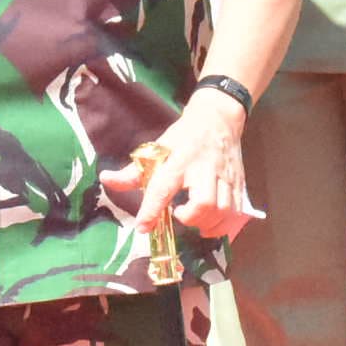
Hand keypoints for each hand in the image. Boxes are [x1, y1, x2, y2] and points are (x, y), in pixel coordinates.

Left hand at [100, 90, 250, 239]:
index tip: (143, 227)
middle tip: (180, 215)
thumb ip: (133, 171)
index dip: (152, 210)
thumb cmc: (184, 136)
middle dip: (191, 217)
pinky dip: (224, 224)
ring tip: (196, 221)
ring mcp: (225, 176)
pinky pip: (237, 212)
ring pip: (224, 209)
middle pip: (204, 202)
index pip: (163, 187)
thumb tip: (106, 179)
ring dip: (208, 224)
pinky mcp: (239, 183)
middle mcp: (205, 168)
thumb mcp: (157, 148)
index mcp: (180, 159)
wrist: (219, 118)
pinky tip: (211, 223)